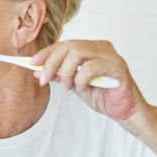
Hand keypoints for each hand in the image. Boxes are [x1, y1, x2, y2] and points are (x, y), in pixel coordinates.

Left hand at [31, 40, 146, 121]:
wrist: (124, 111)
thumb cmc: (103, 96)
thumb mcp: (75, 85)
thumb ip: (59, 76)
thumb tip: (37, 71)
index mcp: (92, 48)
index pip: (65, 45)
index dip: (47, 53)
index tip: (32, 63)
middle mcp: (101, 48)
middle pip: (69, 46)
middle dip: (51, 63)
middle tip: (43, 79)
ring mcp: (110, 55)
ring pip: (78, 53)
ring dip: (66, 72)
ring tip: (67, 88)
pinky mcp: (118, 67)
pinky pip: (91, 67)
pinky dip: (80, 79)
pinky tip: (81, 88)